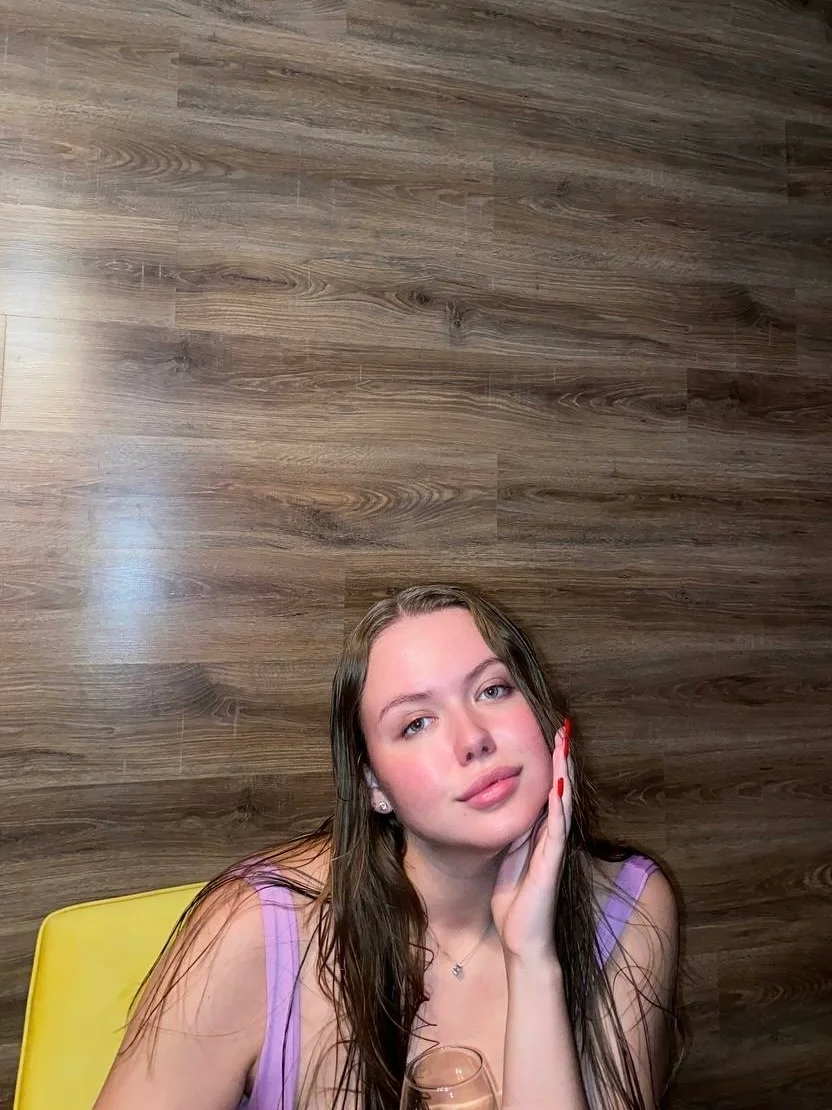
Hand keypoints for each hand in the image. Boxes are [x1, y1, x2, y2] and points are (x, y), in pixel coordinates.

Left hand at [490, 720, 572, 962]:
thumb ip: (512, 838)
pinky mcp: (552, 865)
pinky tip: (559, 787)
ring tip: (565, 746)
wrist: (523, 943)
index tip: (552, 738)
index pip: (549, 793)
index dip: (552, 766)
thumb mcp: (507, 860)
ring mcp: (554, 850)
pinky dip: (558, 808)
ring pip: (562, 804)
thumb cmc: (514, 906)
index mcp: (540, 836)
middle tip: (564, 730)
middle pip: (560, 791)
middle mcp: (551, 838)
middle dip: (562, 761)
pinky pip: (557, 831)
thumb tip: (505, 811)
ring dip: (564, 775)